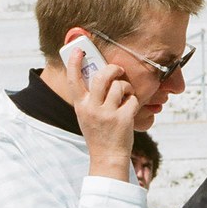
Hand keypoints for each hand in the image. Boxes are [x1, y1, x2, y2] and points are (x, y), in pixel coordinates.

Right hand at [65, 49, 136, 179]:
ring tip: (126, 94)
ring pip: (119, 86)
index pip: (73, 79)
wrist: (107, 157)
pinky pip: (132, 100)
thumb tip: (99, 75)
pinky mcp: (123, 119)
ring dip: (126, 87)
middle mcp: (91, 108)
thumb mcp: (87, 116)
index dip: (75, 62)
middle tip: (118, 70)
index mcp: (80, 105)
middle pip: (101, 77)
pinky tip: (130, 108)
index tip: (79, 50)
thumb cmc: (99, 134)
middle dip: (112, 69)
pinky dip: (134, 101)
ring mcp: (107, 114)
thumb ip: (89, 98)